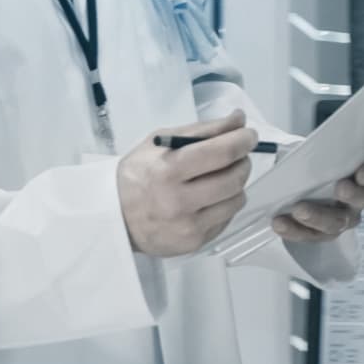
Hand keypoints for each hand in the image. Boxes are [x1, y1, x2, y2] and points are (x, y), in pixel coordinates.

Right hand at [117, 110, 256, 257]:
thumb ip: (201, 131)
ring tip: (221, 177)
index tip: (248, 134)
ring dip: (236, 184)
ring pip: (235, 200)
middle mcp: (178, 200)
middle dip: (242, 162)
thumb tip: (238, 120)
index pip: (220, 153)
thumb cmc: (137, 173)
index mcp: (167, 170)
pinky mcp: (194, 243)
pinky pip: (226, 219)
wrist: (115, 215)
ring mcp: (188, 226)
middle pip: (233, 178)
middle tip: (237, 156)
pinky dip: (224, 204)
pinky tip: (208, 198)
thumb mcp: (159, 142)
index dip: (242, 140)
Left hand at [272, 154, 363, 242]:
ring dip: (318, 216)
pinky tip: (279, 223)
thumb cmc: (303, 160)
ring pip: (338, 222)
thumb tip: (288, 146)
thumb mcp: (307, 148)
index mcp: (360, 169)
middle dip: (353, 194)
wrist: (285, 178)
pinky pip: (311, 235)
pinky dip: (294, 230)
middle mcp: (357, 195)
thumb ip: (309, 147)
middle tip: (339, 189)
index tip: (362, 174)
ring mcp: (342, 216)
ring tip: (298, 210)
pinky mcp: (321, 232)